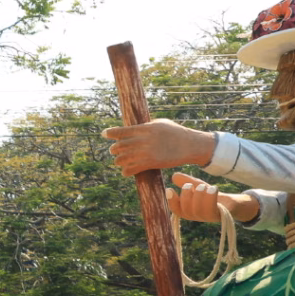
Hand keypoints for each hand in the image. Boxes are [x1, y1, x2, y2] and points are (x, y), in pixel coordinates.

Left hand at [102, 119, 216, 176]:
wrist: (190, 145)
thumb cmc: (176, 132)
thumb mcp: (161, 123)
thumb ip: (145, 126)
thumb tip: (133, 128)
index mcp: (145, 129)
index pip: (122, 131)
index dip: (111, 133)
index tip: (104, 134)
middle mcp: (143, 140)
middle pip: (119, 146)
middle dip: (114, 149)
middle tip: (114, 151)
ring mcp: (145, 152)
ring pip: (122, 159)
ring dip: (119, 161)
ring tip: (120, 161)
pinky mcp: (150, 163)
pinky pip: (131, 169)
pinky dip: (126, 171)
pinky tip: (126, 171)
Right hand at [165, 172, 258, 224]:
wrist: (232, 203)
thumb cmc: (212, 195)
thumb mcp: (198, 186)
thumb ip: (186, 181)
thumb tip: (174, 175)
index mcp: (188, 211)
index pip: (176, 209)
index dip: (171, 201)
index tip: (169, 189)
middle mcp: (197, 216)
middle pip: (186, 210)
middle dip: (186, 196)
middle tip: (189, 185)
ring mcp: (208, 218)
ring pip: (198, 210)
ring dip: (199, 196)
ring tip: (204, 186)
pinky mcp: (220, 216)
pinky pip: (212, 209)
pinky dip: (210, 198)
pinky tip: (212, 188)